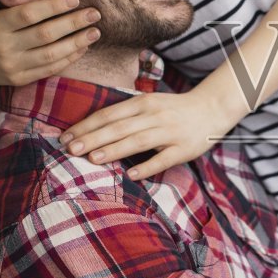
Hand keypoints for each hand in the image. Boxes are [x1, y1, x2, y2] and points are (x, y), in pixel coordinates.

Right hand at [0, 0, 100, 88]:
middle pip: (45, 35)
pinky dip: (69, 58)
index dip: (52, 7)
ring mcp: (14, 66)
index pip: (28, 15)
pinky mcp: (22, 79)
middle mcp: (5, 47)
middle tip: (94, 13)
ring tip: (95, 31)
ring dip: (76, 43)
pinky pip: (50, 69)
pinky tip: (83, 47)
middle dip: (72, 23)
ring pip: (51, 55)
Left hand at [60, 83, 242, 178]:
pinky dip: (146, 166)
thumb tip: (93, 129)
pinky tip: (130, 174)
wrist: (211, 109)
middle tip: (70, 148)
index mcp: (143, 103)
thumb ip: (125, 115)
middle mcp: (154, 115)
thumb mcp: (149, 104)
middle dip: (92, 138)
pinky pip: (163, 159)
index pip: (109, 114)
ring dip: (114, 149)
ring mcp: (169, 132)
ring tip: (92, 158)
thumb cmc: (173, 109)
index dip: (86, 125)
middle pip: (118, 127)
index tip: (65, 136)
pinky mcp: (183, 149)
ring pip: (137, 140)